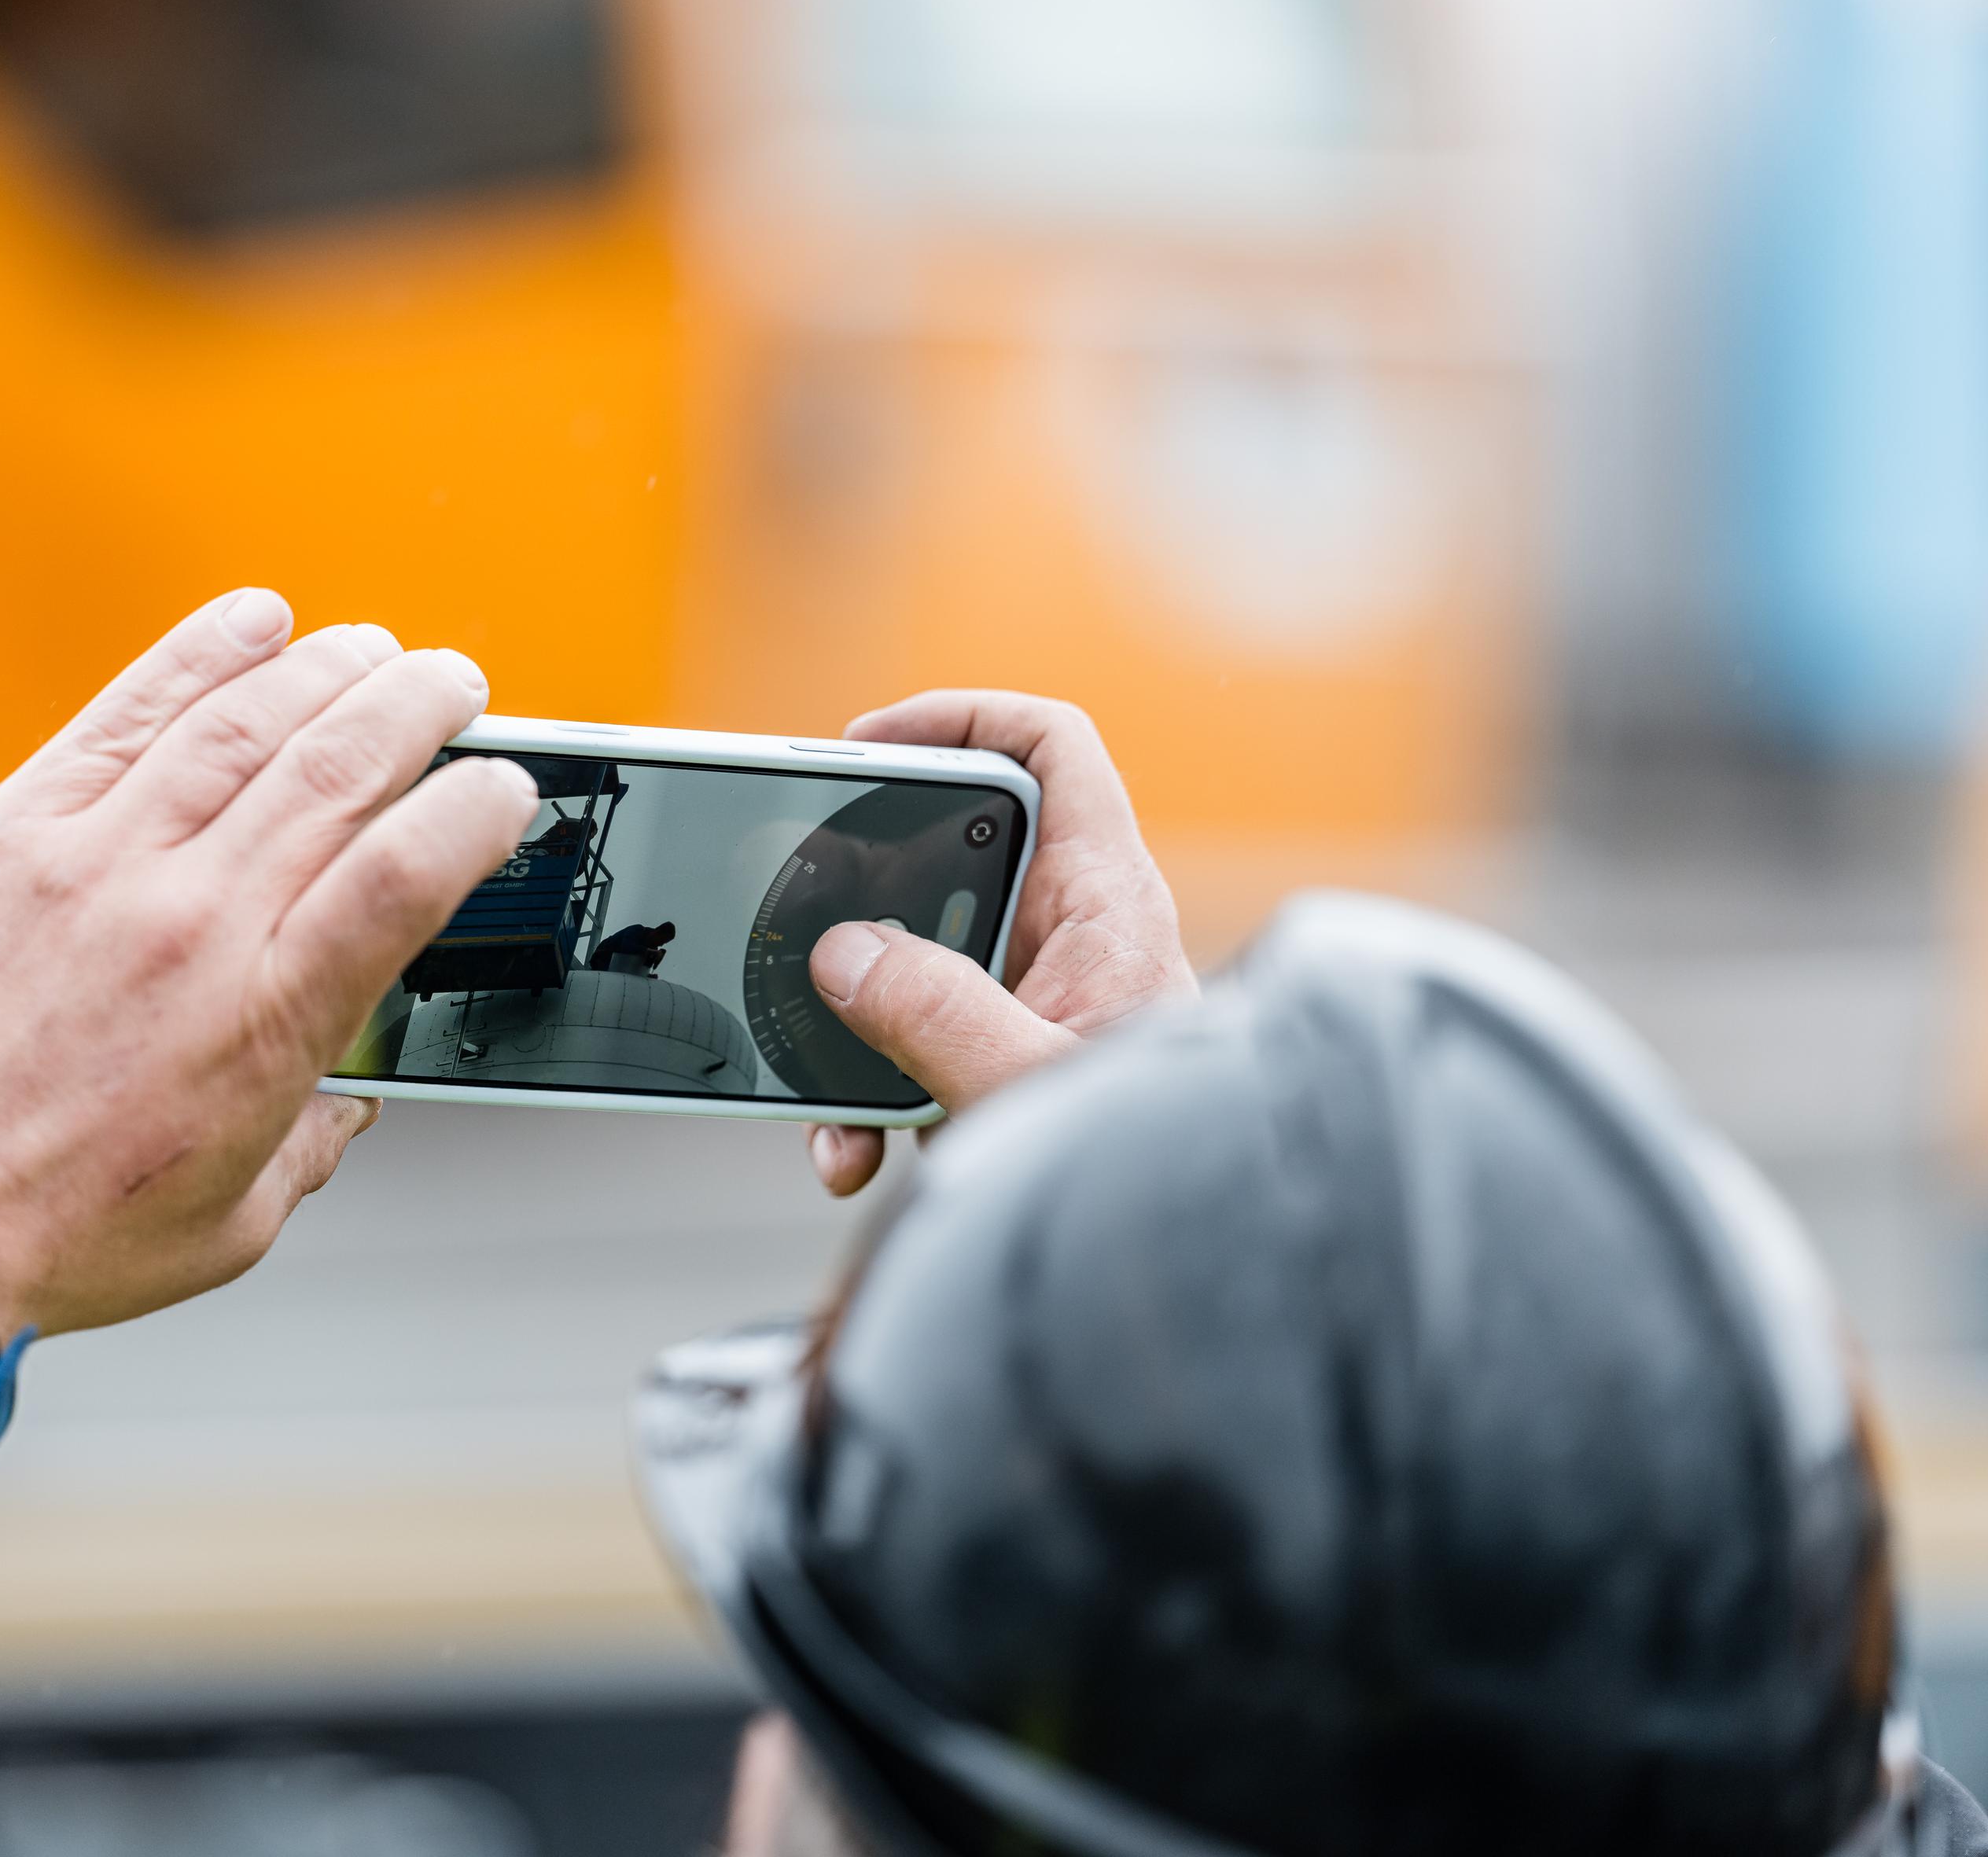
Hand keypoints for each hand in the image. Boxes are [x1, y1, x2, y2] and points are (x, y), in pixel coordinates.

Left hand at [0, 591, 538, 1337]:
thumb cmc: (56, 1238)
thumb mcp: (234, 1222)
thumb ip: (311, 1145)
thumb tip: (350, 1100)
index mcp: (268, 1025)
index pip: (406, 876)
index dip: (476, 811)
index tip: (505, 788)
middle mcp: (192, 926)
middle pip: (340, 768)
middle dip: (418, 706)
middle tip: (454, 686)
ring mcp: (95, 867)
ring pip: (241, 721)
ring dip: (326, 667)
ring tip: (369, 650)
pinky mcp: (8, 837)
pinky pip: (122, 715)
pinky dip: (199, 656)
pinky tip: (252, 623)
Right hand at [804, 692, 1196, 1194]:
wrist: (1186, 1270)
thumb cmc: (1152, 1176)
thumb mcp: (1026, 1084)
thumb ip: (935, 1013)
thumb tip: (847, 956)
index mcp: (1106, 904)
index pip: (1052, 748)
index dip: (963, 717)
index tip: (869, 744)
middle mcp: (1075, 941)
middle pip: (956, 856)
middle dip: (866, 897)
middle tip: (801, 916)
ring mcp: (1037, 1007)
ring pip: (920, 967)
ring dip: (853, 1025)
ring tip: (820, 1090)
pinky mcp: (1005, 1071)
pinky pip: (917, 1052)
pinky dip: (868, 1099)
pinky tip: (852, 1157)